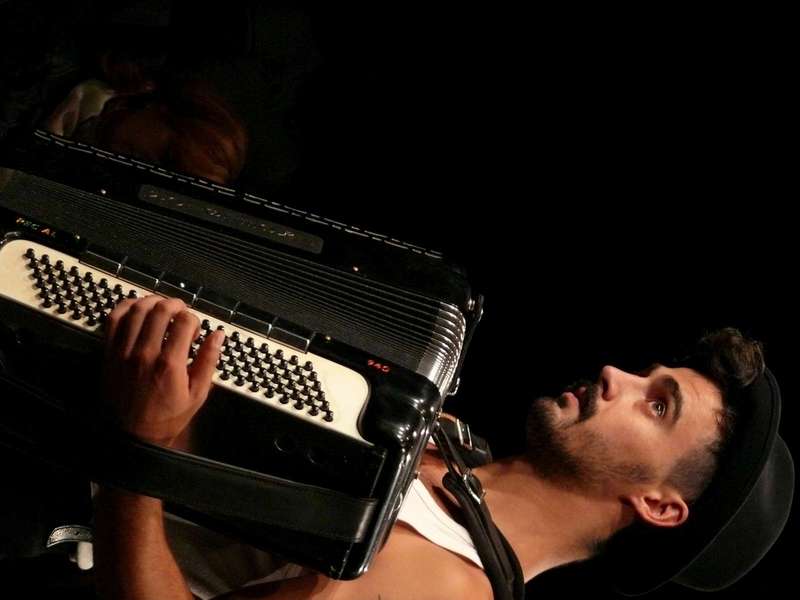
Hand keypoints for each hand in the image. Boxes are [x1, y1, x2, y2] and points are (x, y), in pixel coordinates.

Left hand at [103, 295, 223, 446]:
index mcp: (169, 364)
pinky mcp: (109, 353)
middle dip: (175, 305)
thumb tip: (217, 336)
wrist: (132, 436)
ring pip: (137, 309)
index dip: (193, 319)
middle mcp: (144, 354)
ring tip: (161, 308)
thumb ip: (208, 361)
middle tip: (181, 312)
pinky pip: (114, 319)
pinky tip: (136, 308)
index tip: (194, 329)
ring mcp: (124, 352)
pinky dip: (126, 307)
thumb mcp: (197, 394)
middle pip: (160, 310)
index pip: (184, 321)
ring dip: (152, 302)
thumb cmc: (165, 418)